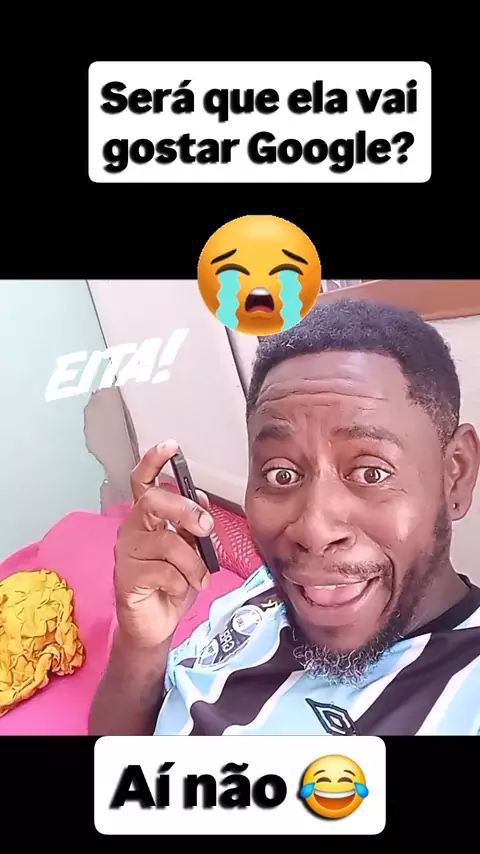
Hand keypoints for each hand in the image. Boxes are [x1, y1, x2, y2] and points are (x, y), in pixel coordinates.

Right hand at [114, 440, 213, 647]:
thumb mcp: (192, 551)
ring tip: (199, 579)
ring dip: (193, 564)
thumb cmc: (173, 584)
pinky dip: (182, 583)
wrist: (156, 625)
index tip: (170, 446)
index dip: (153, 461)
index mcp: (147, 519)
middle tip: (206, 528)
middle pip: (153, 501)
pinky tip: (178, 591)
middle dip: (185, 511)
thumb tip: (202, 500)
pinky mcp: (126, 578)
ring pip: (166, 542)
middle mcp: (132, 529)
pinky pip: (164, 572)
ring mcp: (126, 553)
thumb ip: (194, 526)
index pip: (143, 482)